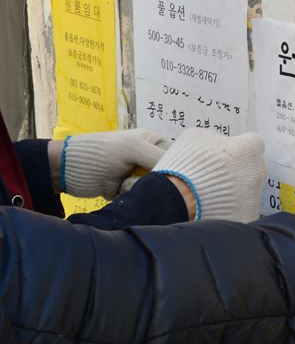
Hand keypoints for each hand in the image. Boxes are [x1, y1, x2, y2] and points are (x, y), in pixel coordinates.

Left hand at [55, 129, 169, 199]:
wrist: (65, 169)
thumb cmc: (98, 153)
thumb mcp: (132, 149)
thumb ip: (158, 157)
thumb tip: (181, 173)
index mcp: (154, 143)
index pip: (179, 157)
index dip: (180, 169)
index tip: (176, 181)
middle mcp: (149, 158)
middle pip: (169, 176)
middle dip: (162, 184)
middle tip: (148, 185)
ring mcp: (138, 175)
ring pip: (156, 190)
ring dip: (147, 193)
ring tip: (130, 188)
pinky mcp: (128, 190)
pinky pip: (141, 199)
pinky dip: (136, 201)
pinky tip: (124, 196)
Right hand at [152, 128, 265, 222]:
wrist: (175, 201)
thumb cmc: (184, 167)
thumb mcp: (195, 137)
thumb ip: (215, 137)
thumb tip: (220, 141)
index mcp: (246, 150)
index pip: (254, 143)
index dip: (240, 147)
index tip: (231, 153)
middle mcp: (256, 173)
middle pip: (254, 168)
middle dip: (240, 170)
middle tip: (218, 176)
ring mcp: (254, 197)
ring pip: (250, 191)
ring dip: (236, 191)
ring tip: (212, 195)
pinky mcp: (247, 217)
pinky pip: (243, 210)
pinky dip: (232, 210)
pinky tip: (215, 208)